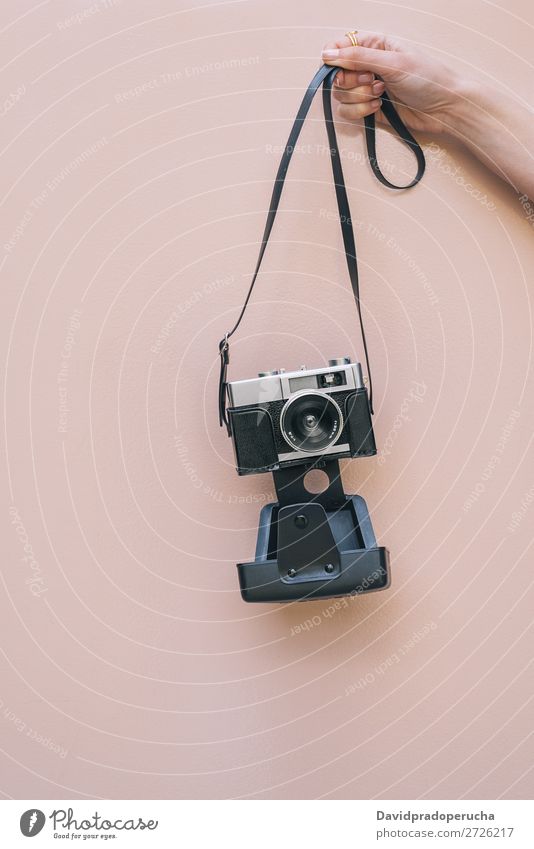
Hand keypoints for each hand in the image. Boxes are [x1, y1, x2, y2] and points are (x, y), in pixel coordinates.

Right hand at [322, 32, 462, 135]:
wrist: (445, 108)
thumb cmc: (427, 78)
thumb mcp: (393, 62)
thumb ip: (358, 57)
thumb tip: (326, 54)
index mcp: (373, 45)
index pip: (338, 47)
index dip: (334, 59)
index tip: (343, 68)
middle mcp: (366, 66)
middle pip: (337, 74)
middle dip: (352, 82)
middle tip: (373, 80)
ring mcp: (366, 88)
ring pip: (341, 95)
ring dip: (358, 98)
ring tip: (381, 94)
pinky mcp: (368, 109)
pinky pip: (348, 112)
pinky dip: (360, 112)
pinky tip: (380, 107)